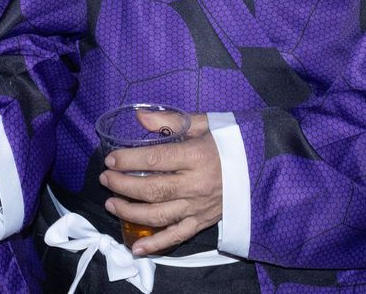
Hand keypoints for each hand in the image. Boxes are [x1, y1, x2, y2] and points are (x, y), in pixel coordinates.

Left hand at [100, 111, 221, 256]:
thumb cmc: (229, 143)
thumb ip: (171, 121)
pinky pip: (177, 237)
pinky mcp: (202, 222)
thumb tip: (140, 118)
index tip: (111, 159)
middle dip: (123, 185)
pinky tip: (136, 246)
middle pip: (152, 189)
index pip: (155, 161)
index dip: (129, 160)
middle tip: (105, 179)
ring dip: (131, 212)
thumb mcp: (204, 124)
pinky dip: (156, 244)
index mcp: (196, 157)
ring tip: (111, 203)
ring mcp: (198, 207)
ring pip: (159, 215)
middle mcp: (196, 185)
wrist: (260, 168)